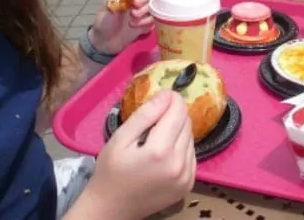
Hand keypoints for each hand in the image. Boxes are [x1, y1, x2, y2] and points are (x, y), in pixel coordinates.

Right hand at [82, 91, 195, 219]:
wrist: (112, 209)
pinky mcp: (189, 184)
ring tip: (159, 134)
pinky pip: (192, 153)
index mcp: (160, 151)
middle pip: (187, 123)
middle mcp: (179, 164)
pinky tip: (165, 149)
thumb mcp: (121, 138)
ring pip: (191, 137)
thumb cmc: (111, 171)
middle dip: (174, 113)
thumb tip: (167, 95)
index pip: (178, 112)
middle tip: (157, 115)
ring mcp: (186, 176)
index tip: (162, 95)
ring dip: (179, 129)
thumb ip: (145, 115)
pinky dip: (182, 145)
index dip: (172, 98)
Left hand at [89, 0, 153, 54]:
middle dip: (144, 0)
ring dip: (145, 13)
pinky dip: (146, 22)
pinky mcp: (145, 24)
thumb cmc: (103, 24)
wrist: (104, 43)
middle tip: (134, 8)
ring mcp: (141, 13)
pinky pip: (153, 20)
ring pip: (153, 7)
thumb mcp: (106, 10)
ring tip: (132, 20)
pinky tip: (136, 27)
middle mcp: (135, 2)